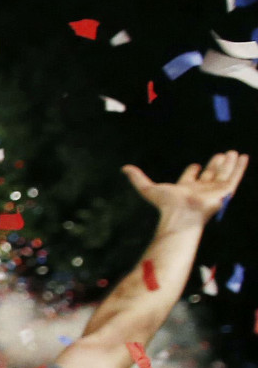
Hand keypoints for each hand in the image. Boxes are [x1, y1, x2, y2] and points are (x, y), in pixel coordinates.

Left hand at [122, 151, 246, 227]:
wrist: (182, 215)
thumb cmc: (166, 205)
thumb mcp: (148, 188)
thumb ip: (137, 178)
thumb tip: (123, 168)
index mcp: (185, 188)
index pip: (191, 177)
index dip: (192, 171)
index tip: (196, 165)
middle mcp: (201, 189)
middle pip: (210, 174)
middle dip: (215, 165)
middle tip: (220, 154)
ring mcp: (213, 190)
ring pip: (223, 174)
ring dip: (228, 163)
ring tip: (232, 152)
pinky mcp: (225, 191)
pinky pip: (235, 177)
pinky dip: (239, 167)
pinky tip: (243, 157)